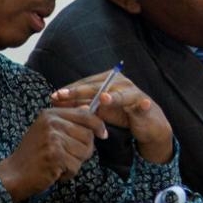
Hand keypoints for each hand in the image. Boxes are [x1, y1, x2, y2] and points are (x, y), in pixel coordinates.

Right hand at [0, 107, 107, 201]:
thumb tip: (90, 109)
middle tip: (67, 157)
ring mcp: (53, 138)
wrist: (14, 174)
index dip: (97, 124)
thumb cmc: (33, 155)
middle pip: (88, 134)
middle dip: (83, 150)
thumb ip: (68, 121)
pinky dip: (68, 173)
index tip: (103, 134)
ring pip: (84, 151)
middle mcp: (52, 123)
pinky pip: (76, 166)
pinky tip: (55, 172)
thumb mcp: (47, 131)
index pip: (85, 114)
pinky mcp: (55, 155)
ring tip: (58, 164)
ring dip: (75, 163)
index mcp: (51, 114)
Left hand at [51, 71, 173, 164]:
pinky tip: (143, 104)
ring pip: (120, 95)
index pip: (86, 83)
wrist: (147, 123)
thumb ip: (81, 105)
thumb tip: (56, 101)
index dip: (70, 89)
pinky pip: (144, 106)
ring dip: (112, 97)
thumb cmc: (121, 113)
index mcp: (108, 80)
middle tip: (63, 96)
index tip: (54, 96)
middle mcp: (121, 83)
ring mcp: (134, 93)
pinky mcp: (145, 106)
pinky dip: (143, 105)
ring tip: (103, 98)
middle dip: (80, 92)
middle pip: (98, 87)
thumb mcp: (99, 110)